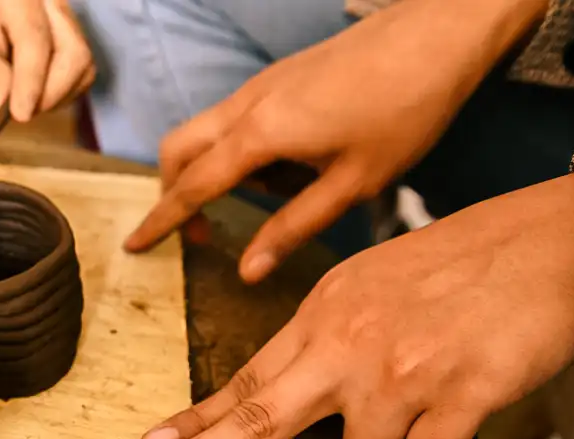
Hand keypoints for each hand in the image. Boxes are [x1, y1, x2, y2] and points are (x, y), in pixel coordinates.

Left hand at [0, 0, 93, 121]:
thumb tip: (3, 104)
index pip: (35, 40)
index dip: (31, 81)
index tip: (19, 114)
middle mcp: (51, 1)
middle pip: (73, 53)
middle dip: (50, 93)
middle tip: (19, 114)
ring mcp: (65, 17)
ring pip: (82, 65)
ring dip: (57, 95)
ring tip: (22, 104)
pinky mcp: (71, 36)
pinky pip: (81, 72)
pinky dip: (61, 92)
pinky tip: (33, 95)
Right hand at [124, 0, 547, 282]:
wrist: (440, 33)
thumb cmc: (406, 109)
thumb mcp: (354, 183)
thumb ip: (293, 227)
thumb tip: (247, 271)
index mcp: (260, 133)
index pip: (191, 186)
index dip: (161, 222)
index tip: (134, 247)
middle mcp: (247, 104)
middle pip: (177, 150)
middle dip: (172, 194)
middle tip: (196, 235)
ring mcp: (261, 85)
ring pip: (203, 131)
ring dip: (208, 171)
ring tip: (264, 201)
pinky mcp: (279, 76)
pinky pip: (234, 118)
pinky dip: (236, 150)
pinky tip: (288, 167)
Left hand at [125, 173, 573, 438]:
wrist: (547, 248)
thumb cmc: (458, 269)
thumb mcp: (367, 285)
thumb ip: (323, 338)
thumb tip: (283, 392)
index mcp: (324, 313)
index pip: (246, 380)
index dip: (194, 421)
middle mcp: (349, 343)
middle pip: (256, 419)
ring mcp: (399, 371)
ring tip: (427, 397)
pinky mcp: (456, 395)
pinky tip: (461, 404)